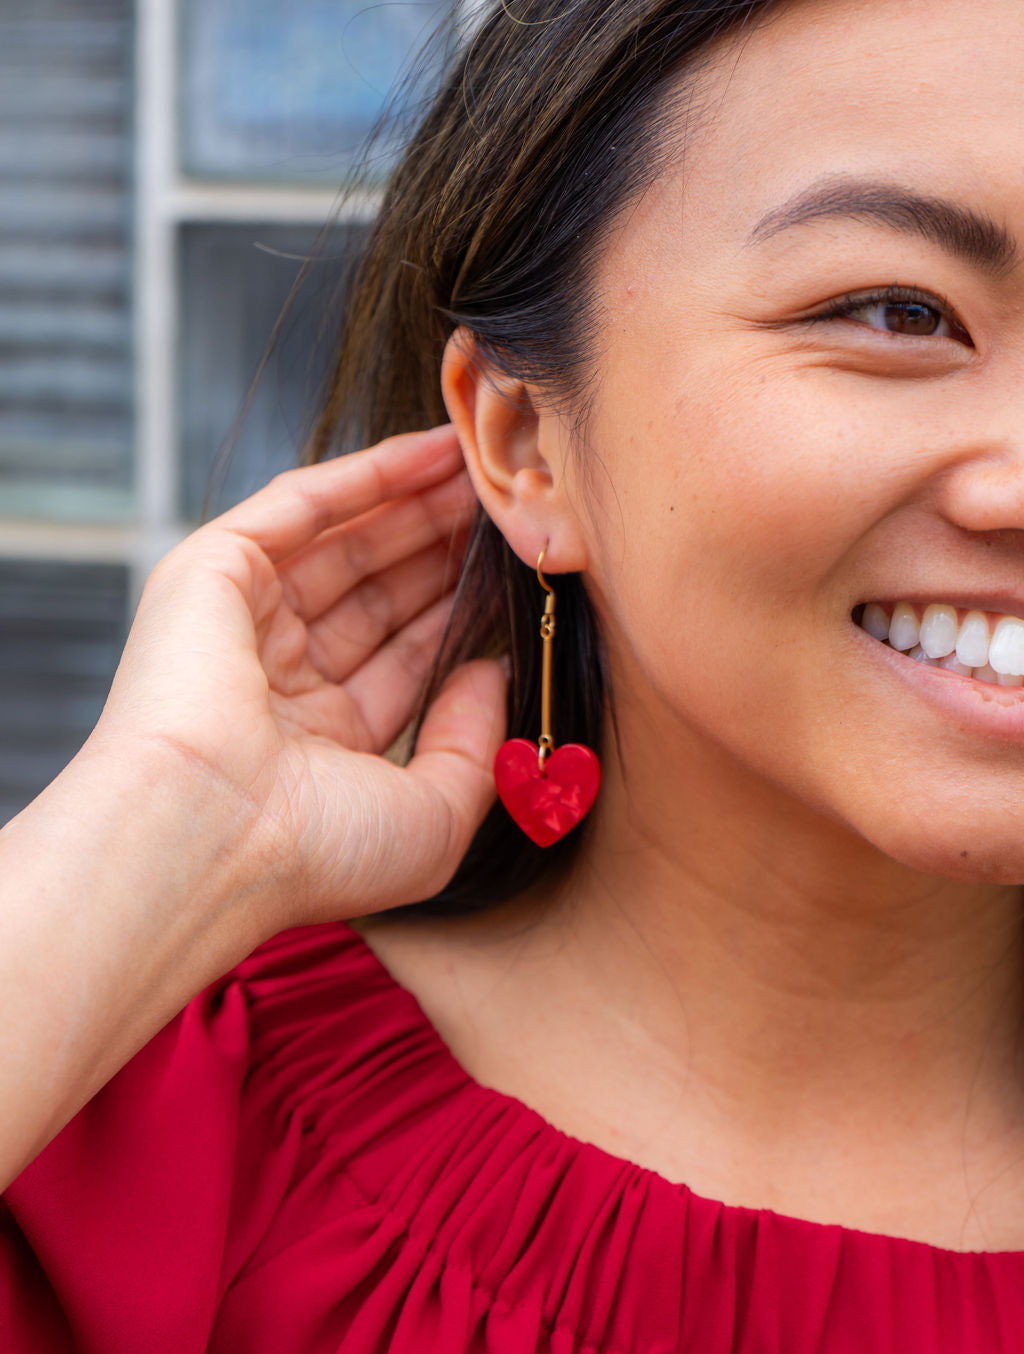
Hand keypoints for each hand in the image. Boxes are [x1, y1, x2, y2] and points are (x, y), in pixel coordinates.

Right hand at [91, 426, 506, 921]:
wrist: (210, 837)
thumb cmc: (317, 852)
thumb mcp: (433, 818)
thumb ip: (475, 743)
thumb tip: (493, 670)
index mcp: (317, 744)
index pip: (401, 660)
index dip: (458, 616)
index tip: (518, 580)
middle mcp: (276, 680)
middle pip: (377, 593)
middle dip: (441, 550)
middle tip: (507, 508)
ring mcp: (242, 622)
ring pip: (346, 543)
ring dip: (416, 503)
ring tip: (483, 466)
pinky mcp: (211, 571)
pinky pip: (303, 506)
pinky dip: (368, 476)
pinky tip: (433, 453)